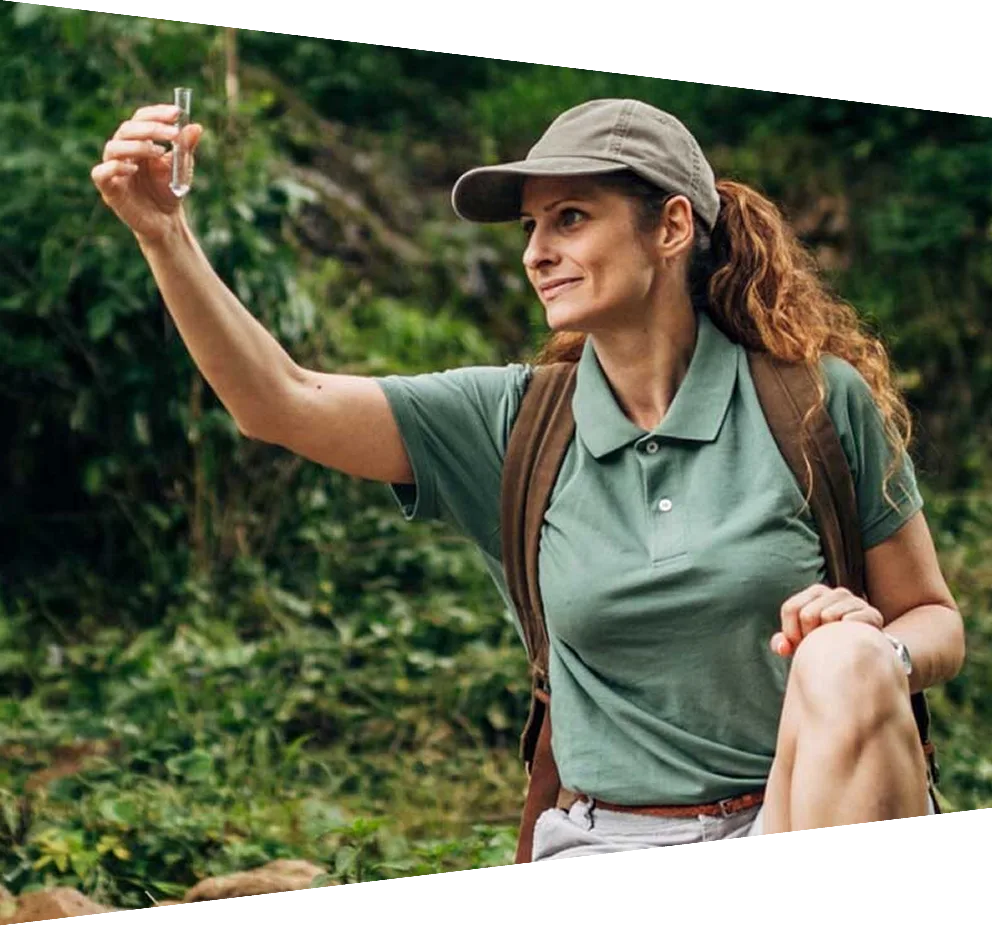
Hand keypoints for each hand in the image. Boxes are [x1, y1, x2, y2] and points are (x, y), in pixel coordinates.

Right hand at [91, 103, 203, 243]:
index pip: (140, 119)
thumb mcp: (181, 167)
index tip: (177, 113)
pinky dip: (115, 167)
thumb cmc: (169, 191)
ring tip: (159, 151)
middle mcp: (123, 152)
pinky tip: (134, 169)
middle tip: (173, 133)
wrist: (166, 221)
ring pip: (113, 147)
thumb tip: (196, 126)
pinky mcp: (109, 189)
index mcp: (138, 142)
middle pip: (127, 130)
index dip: (156, 113)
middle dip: (151, 128)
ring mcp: (114, 170)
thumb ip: (185, 147)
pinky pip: (101, 173)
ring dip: (137, 145)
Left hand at [772, 584, 883, 656]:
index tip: (799, 644)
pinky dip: (845, 636)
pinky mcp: (872, 614)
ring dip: (827, 637)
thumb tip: (782, 648)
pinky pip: (849, 621)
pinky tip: (849, 643)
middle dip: (809, 637)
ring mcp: (856, 601)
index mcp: (817, 592)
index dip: (790, 631)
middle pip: (807, 614)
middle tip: (819, 646)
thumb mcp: (801, 642)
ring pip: (827, 615)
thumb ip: (783, 642)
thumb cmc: (826, 642)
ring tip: (833, 645)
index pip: (791, 608)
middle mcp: (837, 592)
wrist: (863, 649)